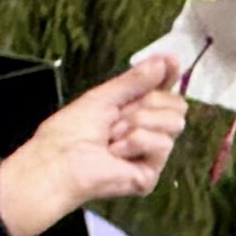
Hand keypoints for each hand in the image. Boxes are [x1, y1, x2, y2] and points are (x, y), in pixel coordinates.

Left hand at [0, 54, 192, 235]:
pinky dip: (137, 142)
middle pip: (176, 104)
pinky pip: (163, 144)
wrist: (58, 162)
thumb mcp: (102, 97)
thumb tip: (165, 61)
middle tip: (119, 116)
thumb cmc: (69, 132)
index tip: (171, 62)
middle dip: (149, 103)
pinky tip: (117, 153)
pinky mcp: (149, 174)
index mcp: (131, 110)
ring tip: (112, 137)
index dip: (169, 73)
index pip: (162, 89)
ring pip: (174, 122)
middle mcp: (144, 131)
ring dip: (138, 123)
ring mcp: (148, 154)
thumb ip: (134, 80)